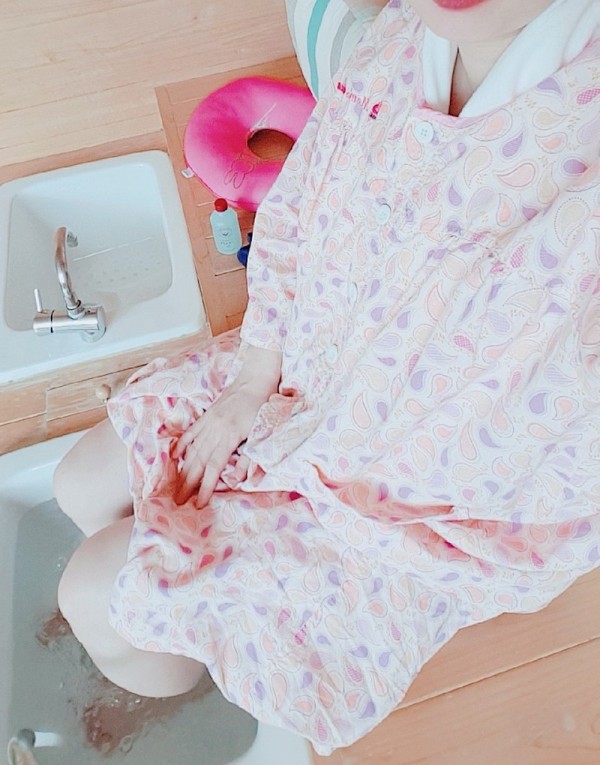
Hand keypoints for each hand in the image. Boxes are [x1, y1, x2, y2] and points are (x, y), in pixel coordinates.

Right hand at [173, 346, 280, 506]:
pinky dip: (182, 445)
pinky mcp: (207, 415)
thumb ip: (250, 457)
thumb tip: (239, 479)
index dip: (206, 487)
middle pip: (198, 462)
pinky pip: (191, 433)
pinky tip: (174, 457)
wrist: (255, 379)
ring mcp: (209, 422)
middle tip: (178, 502)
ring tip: (175, 486)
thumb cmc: (263, 407)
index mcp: (229, 436)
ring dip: (183, 470)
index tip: (199, 504)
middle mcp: (215, 430)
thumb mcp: (262, 432)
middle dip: (188, 484)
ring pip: (192, 450)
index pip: (214, 467)